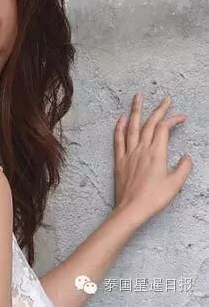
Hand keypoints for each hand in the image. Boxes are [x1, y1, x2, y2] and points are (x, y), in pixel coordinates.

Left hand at [113, 93, 192, 224]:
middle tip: (165, 98)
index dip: (172, 120)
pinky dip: (120, 127)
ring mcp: (129, 153)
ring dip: (136, 110)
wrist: (131, 209)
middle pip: (150, 124)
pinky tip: (121, 118)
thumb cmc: (154, 199)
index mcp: (156, 153)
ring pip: (133, 127)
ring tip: (137, 97)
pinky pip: (119, 139)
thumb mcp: (175, 185)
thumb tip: (187, 157)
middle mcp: (142, 149)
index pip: (164, 129)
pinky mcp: (119, 159)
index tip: (181, 117)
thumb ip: (183, 169)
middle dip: (159, 110)